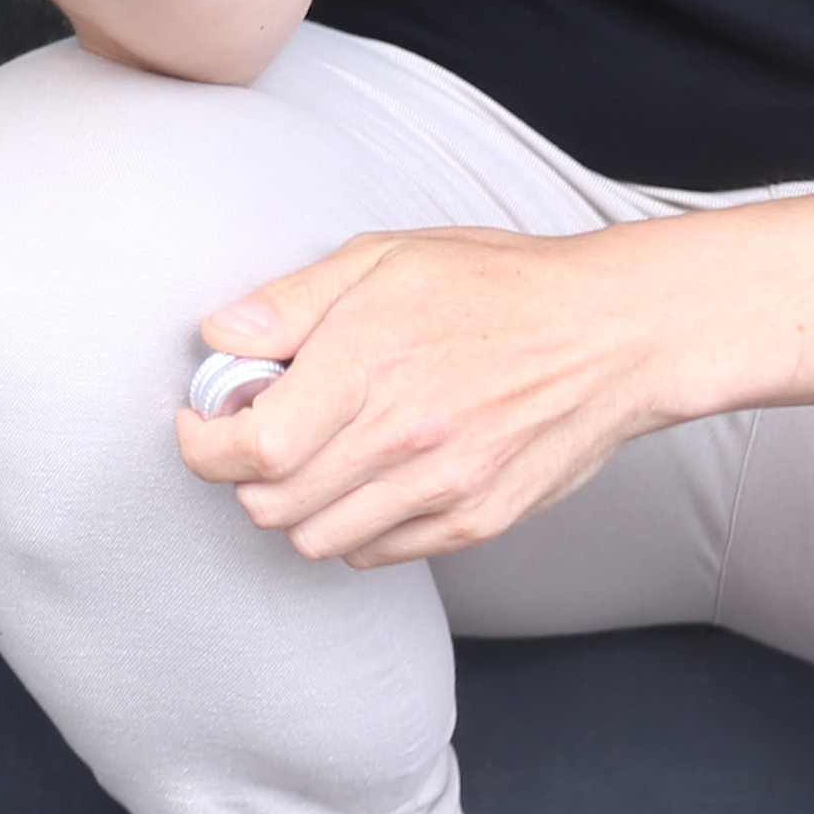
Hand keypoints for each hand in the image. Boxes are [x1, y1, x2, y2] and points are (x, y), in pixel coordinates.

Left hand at [176, 223, 687, 567]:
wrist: (612, 332)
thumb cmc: (495, 284)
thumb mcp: (382, 258)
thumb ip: (290, 303)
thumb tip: (220, 337)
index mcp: (366, 367)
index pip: (249, 449)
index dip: (203, 444)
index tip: (202, 422)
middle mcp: (402, 440)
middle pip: (271, 506)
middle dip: (242, 475)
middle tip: (256, 434)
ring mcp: (443, 489)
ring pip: (316, 541)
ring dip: (294, 506)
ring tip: (313, 455)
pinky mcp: (478, 521)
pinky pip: (377, 554)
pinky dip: (352, 528)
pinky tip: (366, 478)